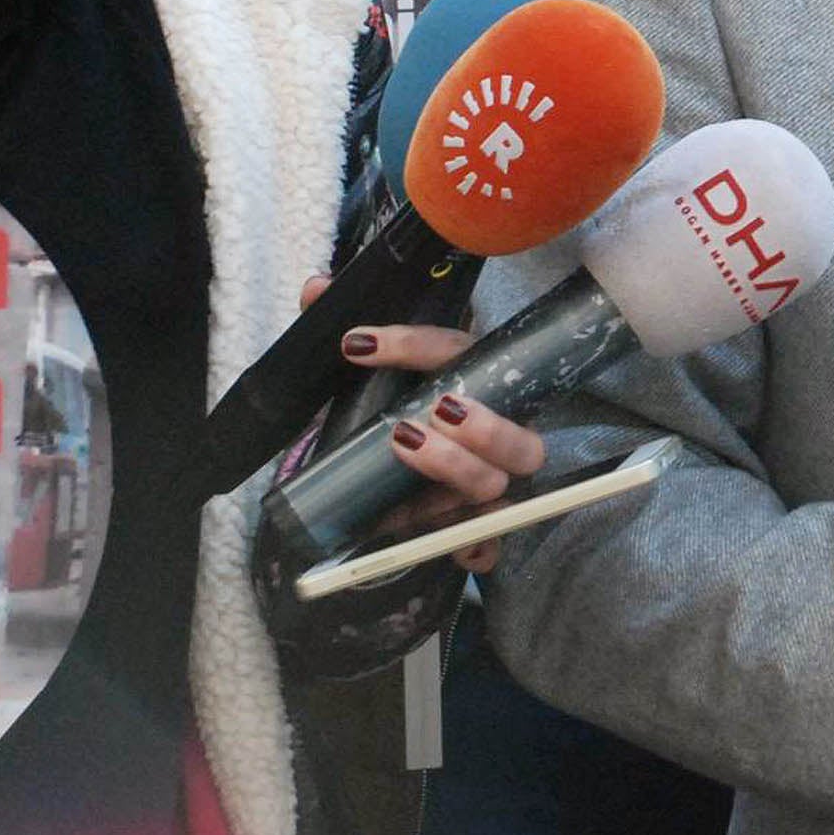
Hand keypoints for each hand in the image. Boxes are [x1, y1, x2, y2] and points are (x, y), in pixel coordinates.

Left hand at [307, 277, 545, 571]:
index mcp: (475, 381)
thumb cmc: (407, 410)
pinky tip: (454, 546)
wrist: (419, 469)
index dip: (410, 345)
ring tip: (405, 447)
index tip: (356, 344)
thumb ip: (356, 335)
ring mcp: (490, 485)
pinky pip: (490, 545)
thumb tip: (315, 288)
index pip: (455, 352)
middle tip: (430, 412)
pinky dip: (475, 546)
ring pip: (499, 484)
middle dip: (482, 425)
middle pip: (518, 436)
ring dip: (460, 468)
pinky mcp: (473, 528)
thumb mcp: (378, 378)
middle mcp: (496, 433)